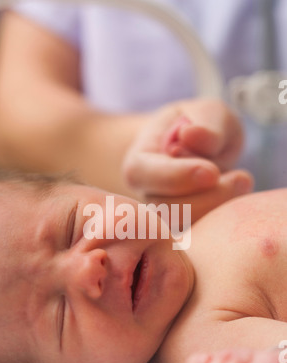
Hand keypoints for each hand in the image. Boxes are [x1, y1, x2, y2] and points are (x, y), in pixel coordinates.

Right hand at [123, 99, 252, 222]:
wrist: (190, 149)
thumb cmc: (196, 126)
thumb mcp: (206, 112)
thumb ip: (205, 123)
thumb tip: (192, 135)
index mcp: (139, 164)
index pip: (146, 174)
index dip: (178, 176)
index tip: (212, 172)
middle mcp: (146, 195)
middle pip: (167, 208)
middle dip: (207, 197)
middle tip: (242, 177)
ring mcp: (164, 216)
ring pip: (187, 224)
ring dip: (219, 206)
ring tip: (242, 180)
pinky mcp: (186, 227)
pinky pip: (202, 230)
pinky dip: (223, 214)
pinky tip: (237, 192)